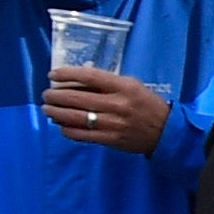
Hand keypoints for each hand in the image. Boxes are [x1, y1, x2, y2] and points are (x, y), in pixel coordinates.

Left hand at [42, 68, 169, 152]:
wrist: (167, 132)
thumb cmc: (147, 104)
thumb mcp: (132, 86)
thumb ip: (106, 83)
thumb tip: (75, 82)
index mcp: (123, 87)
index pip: (89, 77)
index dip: (66, 74)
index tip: (52, 74)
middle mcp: (117, 104)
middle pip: (76, 98)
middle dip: (55, 96)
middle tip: (46, 95)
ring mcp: (113, 124)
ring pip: (75, 117)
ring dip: (56, 112)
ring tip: (48, 109)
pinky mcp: (111, 139)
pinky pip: (81, 135)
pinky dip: (67, 129)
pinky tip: (62, 125)